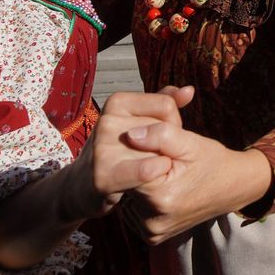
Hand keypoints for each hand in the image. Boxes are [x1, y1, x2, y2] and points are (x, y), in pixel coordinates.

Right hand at [65, 86, 193, 219]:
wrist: (85, 184)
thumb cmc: (121, 148)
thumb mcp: (140, 119)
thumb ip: (164, 102)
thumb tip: (189, 90)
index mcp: (116, 102)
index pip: (167, 105)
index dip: (172, 123)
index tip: (160, 135)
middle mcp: (107, 122)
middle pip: (164, 130)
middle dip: (166, 144)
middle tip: (151, 155)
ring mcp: (103, 148)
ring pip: (157, 152)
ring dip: (161, 163)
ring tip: (145, 168)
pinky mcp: (104, 176)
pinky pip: (147, 170)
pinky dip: (157, 173)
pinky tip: (153, 175)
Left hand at [119, 123, 273, 244]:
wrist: (233, 188)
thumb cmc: (213, 161)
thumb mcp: (191, 142)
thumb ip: (160, 135)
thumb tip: (130, 135)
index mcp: (161, 198)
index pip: (129, 166)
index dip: (140, 151)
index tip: (157, 149)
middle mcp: (153, 222)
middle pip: (127, 182)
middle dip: (138, 167)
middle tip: (162, 161)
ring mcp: (151, 233)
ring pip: (128, 196)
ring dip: (139, 183)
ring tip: (163, 175)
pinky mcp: (152, 237)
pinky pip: (134, 210)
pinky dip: (143, 198)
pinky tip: (160, 189)